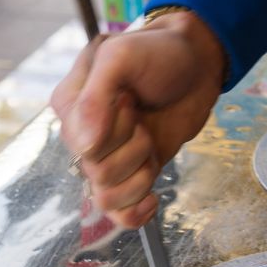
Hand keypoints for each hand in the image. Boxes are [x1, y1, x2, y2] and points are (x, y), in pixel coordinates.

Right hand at [51, 13, 226, 226]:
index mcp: (69, 104)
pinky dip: (136, 212)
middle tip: (142, 116)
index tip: (129, 98)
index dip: (113, 129)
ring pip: (107, 197)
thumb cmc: (158, 52)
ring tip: (151, 141)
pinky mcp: (132, 172)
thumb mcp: (121, 56)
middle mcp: (81, 135)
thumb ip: (96, 96)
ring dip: (140, 172)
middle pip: (96, 172)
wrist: (197, 63)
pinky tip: (153, 196)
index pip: (81, 143)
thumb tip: (87, 147)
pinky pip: (119, 214)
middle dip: (133, 147)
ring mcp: (107, 157)